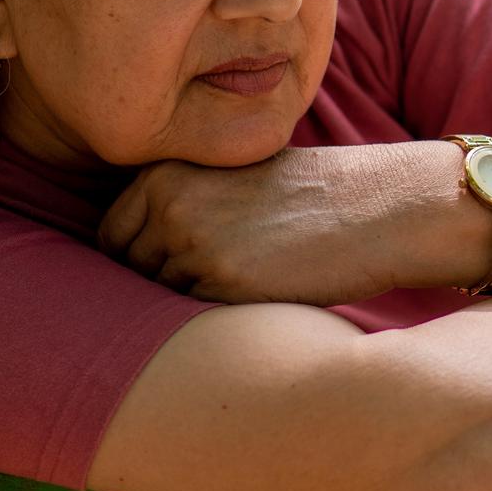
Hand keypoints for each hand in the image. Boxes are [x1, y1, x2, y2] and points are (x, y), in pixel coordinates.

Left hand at [99, 146, 409, 304]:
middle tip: (214, 277)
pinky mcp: (224, 284)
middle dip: (161, 282)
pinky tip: (258, 293)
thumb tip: (134, 251)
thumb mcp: (234, 175)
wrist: (377, 206)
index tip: (174, 266)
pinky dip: (218, 315)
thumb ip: (182, 200)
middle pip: (130, 272)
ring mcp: (193, 246)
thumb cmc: (313, 195)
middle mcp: (169, 206)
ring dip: (192, 300)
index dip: (139, 257)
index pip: (113, 235)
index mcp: (167, 173)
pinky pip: (195, 318)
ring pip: (162, 298)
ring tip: (244, 279)